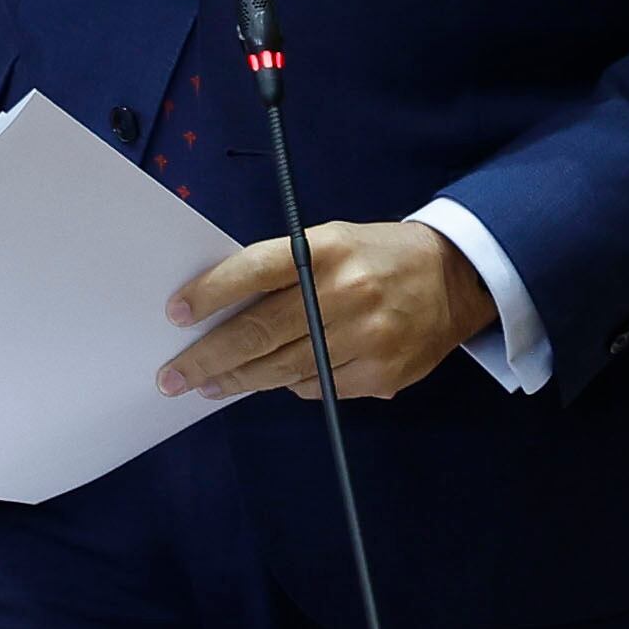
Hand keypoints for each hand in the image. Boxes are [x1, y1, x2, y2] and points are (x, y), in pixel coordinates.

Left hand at [158, 221, 496, 402]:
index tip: (175, 314)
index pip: (254, 270)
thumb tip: (223, 309)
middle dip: (208, 357)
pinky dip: (289, 384)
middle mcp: (344, 294)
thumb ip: (281, 270)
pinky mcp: (382, 375)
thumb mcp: (328, 241)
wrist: (455, 279)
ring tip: (207, 384)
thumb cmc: (375, 255)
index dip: (210, 293)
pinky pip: (317, 387)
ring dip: (238, 380)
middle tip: (173, 376)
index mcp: (324, 250)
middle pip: (260, 331)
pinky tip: (271, 380)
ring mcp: (366, 339)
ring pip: (284, 368)